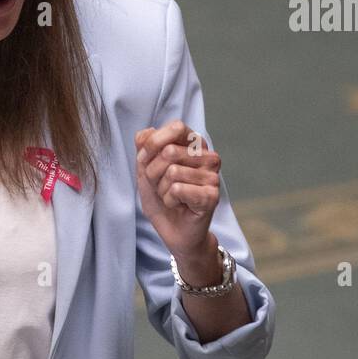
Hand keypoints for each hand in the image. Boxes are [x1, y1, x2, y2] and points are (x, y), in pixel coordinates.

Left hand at [134, 120, 220, 262]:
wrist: (173, 232)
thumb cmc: (162, 198)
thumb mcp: (145, 170)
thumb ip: (144, 149)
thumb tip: (146, 132)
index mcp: (194, 145)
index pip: (176, 127)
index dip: (154, 144)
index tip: (146, 160)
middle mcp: (208, 156)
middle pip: (169, 151)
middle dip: (153, 172)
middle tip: (161, 186)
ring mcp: (213, 176)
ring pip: (172, 172)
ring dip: (161, 189)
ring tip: (171, 197)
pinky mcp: (212, 195)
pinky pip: (177, 189)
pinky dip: (169, 200)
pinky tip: (178, 206)